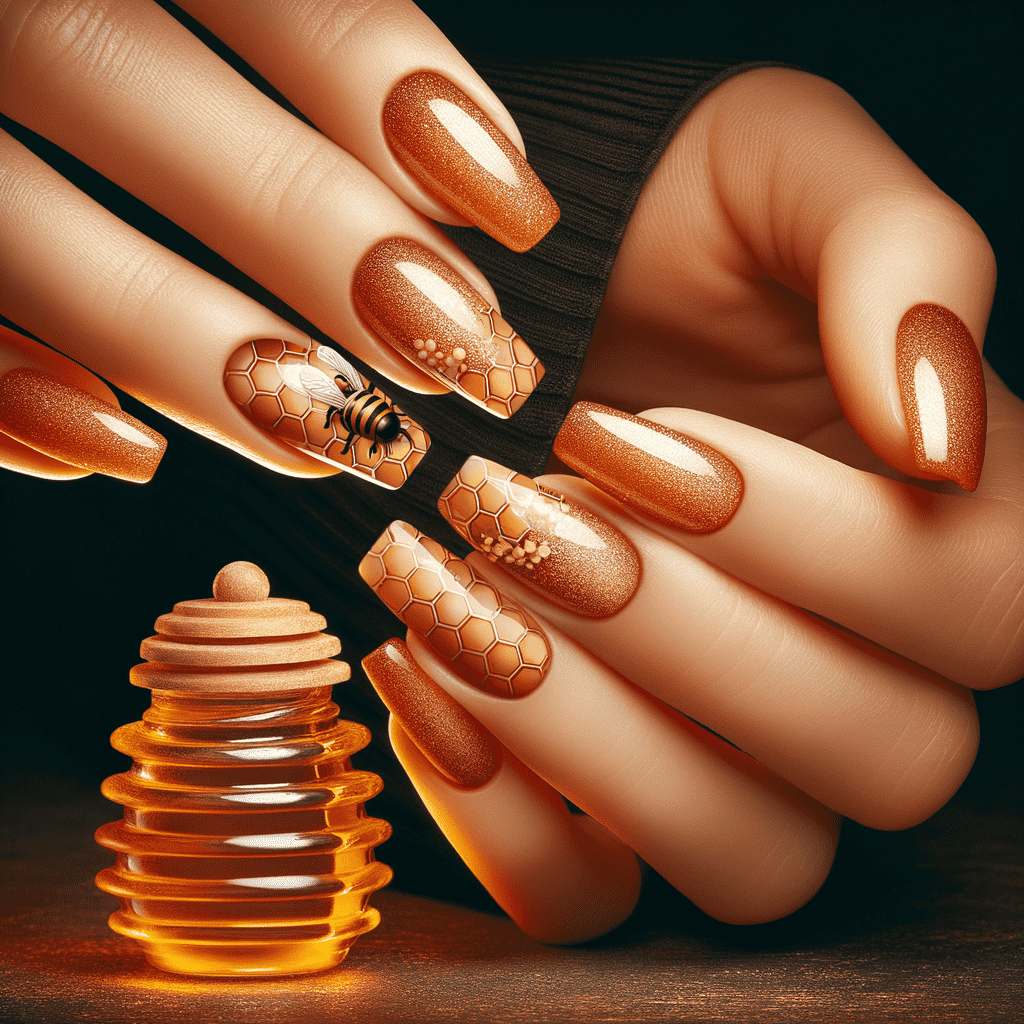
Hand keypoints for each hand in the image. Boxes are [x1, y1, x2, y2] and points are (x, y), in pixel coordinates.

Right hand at [0, 0, 556, 483]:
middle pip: (121, 81)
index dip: (379, 75)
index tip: (512, 206)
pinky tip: (124, 449)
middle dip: (305, 226)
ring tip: (326, 438)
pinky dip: (8, 394)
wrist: (18, 51)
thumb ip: (321, 50)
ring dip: (180, 343)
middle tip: (453, 351)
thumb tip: (475, 166)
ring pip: (11, 217)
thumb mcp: (244, 26)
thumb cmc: (159, 58)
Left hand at [359, 69, 1021, 943]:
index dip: (823, 543)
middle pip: (877, 754)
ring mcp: (724, 744)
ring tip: (469, 597)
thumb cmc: (661, 214)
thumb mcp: (783, 168)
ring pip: (747, 856)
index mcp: (939, 517)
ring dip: (598, 742)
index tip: (655, 441)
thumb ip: (899, 256)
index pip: (978, 603)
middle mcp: (853, 658)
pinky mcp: (597, 787)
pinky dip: (503, 821)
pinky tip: (427, 674)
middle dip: (690, 638)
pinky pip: (588, 894)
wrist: (523, 278)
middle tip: (536, 518)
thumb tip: (939, 430)